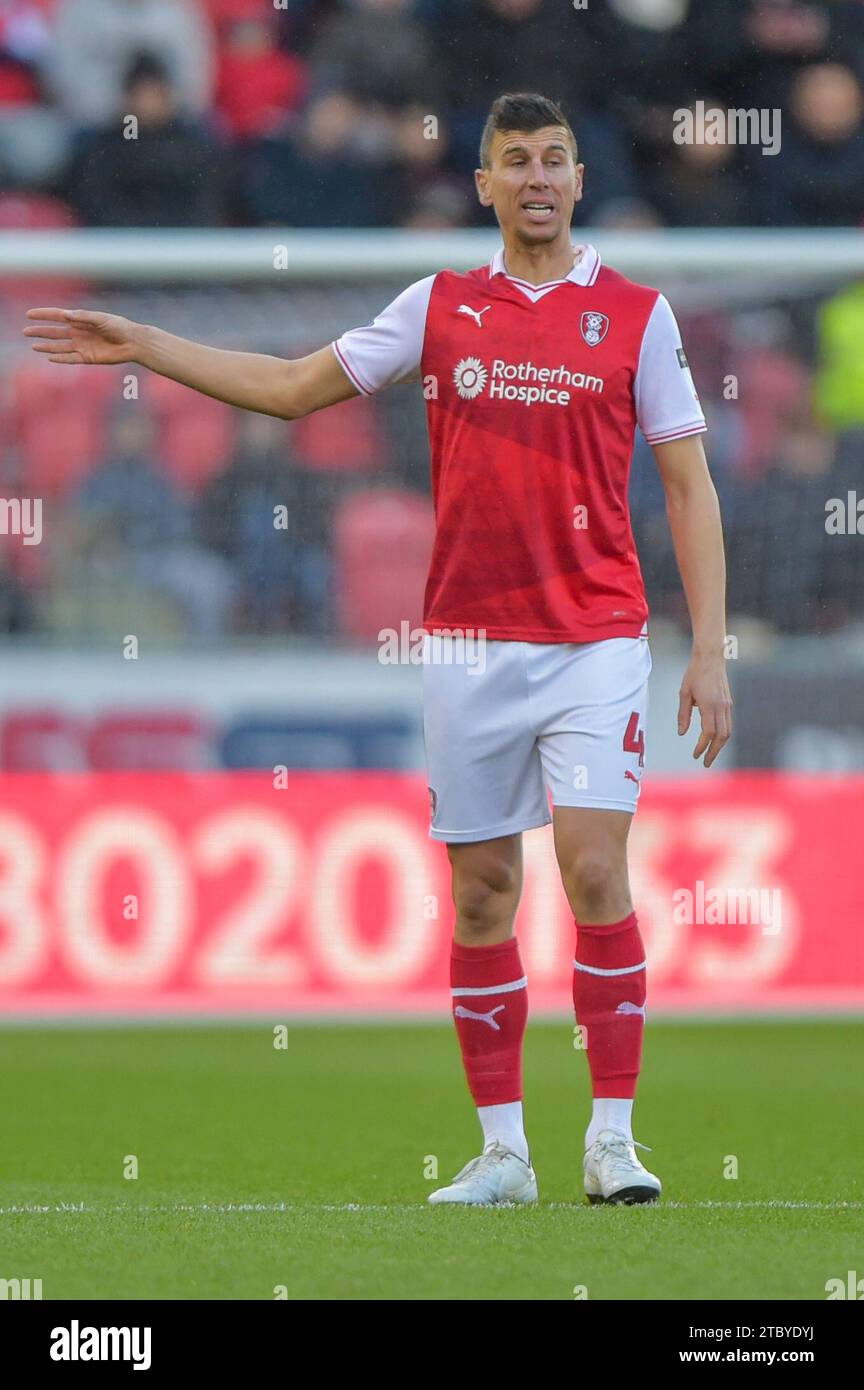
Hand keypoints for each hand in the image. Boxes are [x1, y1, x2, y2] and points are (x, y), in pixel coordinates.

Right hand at [23, 307, 141, 365]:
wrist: (133, 342)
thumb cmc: (119, 326)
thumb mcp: (101, 318)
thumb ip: (83, 317)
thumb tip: (65, 314)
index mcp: (81, 319)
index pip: (58, 316)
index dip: (43, 315)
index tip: (29, 314)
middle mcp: (79, 332)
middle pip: (55, 332)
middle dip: (40, 331)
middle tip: (25, 331)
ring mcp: (83, 345)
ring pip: (60, 346)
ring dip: (47, 346)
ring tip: (33, 346)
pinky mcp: (88, 358)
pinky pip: (71, 358)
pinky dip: (61, 358)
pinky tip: (50, 358)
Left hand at [677, 652, 732, 767]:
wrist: (711, 657)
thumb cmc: (694, 673)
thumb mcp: (684, 693)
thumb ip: (683, 714)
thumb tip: (681, 733)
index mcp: (709, 705)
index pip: (708, 732)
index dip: (702, 746)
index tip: (695, 755)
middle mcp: (722, 707)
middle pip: (722, 737)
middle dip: (714, 752)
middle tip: (705, 762)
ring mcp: (728, 705)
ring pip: (728, 732)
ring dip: (720, 745)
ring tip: (710, 754)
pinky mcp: (729, 703)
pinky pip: (728, 724)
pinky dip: (723, 735)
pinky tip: (715, 740)